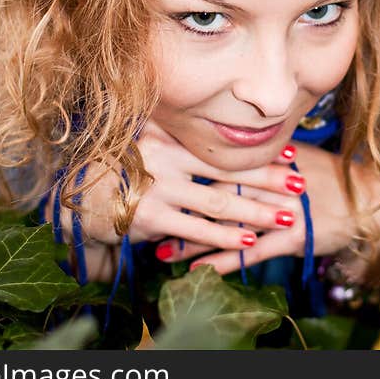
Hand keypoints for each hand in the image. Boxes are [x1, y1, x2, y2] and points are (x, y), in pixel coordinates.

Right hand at [53, 121, 304, 278]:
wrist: (79, 196)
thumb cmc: (122, 168)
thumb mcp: (148, 143)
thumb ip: (179, 138)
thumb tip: (221, 137)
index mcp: (170, 137)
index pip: (223, 145)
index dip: (257, 150)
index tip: (290, 152)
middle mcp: (167, 159)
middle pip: (228, 170)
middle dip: (268, 178)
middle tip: (300, 182)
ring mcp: (160, 189)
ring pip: (219, 202)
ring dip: (255, 211)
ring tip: (286, 215)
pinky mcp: (152, 218)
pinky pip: (197, 230)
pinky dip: (225, 237)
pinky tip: (249, 241)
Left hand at [158, 143, 379, 279]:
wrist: (367, 205)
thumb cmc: (330, 179)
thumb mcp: (298, 156)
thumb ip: (265, 152)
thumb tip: (230, 143)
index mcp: (272, 156)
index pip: (224, 158)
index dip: (188, 163)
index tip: (156, 166)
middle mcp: (273, 180)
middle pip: (218, 190)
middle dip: (183, 201)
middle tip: (148, 210)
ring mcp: (282, 209)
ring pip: (229, 223)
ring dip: (194, 237)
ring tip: (161, 249)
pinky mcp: (293, 237)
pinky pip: (252, 250)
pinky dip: (224, 260)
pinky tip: (200, 270)